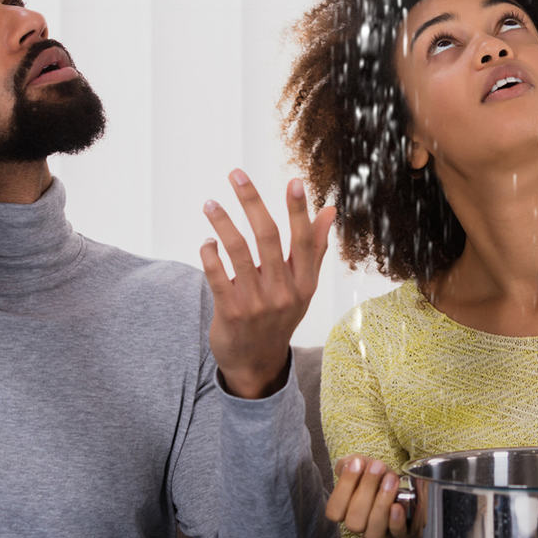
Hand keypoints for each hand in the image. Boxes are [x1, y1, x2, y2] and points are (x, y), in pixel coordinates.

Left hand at [200, 170, 335, 398]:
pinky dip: (210, 253)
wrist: (256, 363)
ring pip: (238, 251)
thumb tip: (330, 210)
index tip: (294, 181)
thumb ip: (313, 248)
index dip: (299, 210)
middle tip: (236, 174)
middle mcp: (283, 292)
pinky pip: (216, 275)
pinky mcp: (231, 313)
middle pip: (268, 237)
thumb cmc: (280, 316)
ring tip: (210, 204)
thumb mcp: (302, 287)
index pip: (303, 239)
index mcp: (304, 283)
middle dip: (251, 201)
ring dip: (222, 222)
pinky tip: (207, 241)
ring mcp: (257, 304)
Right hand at [326, 456, 408, 537]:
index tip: (357, 463)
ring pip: (373, 533)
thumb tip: (347, 465)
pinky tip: (397, 506)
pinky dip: (396, 520)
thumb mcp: (362, 465)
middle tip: (377, 466)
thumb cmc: (378, 475)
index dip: (344, 487)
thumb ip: (349, 464)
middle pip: (354, 522)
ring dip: (381, 503)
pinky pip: (396, 534)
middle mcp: (360, 526)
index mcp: (345, 512)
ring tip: (390, 478)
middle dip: (365, 491)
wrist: (403, 484)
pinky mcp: (399, 534)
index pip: (334, 511)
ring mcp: (379, 533)